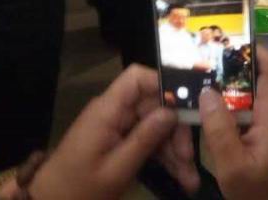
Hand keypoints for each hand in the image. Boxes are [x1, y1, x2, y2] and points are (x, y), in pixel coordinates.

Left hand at [28, 65, 199, 199]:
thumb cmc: (78, 189)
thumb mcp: (115, 170)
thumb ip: (144, 139)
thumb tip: (172, 111)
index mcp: (108, 110)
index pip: (137, 78)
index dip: (164, 84)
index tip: (187, 107)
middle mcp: (114, 112)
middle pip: (153, 106)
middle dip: (175, 130)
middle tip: (190, 159)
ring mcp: (117, 128)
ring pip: (154, 127)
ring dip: (173, 150)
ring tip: (189, 179)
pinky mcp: (119, 143)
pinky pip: (147, 142)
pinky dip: (163, 158)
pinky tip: (179, 176)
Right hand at [200, 47, 267, 199]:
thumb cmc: (258, 195)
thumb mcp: (232, 167)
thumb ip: (219, 130)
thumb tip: (206, 91)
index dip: (251, 49)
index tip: (222, 43)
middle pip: (260, 75)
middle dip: (233, 66)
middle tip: (203, 62)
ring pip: (253, 91)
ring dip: (230, 86)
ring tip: (202, 80)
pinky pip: (250, 107)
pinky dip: (232, 104)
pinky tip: (211, 108)